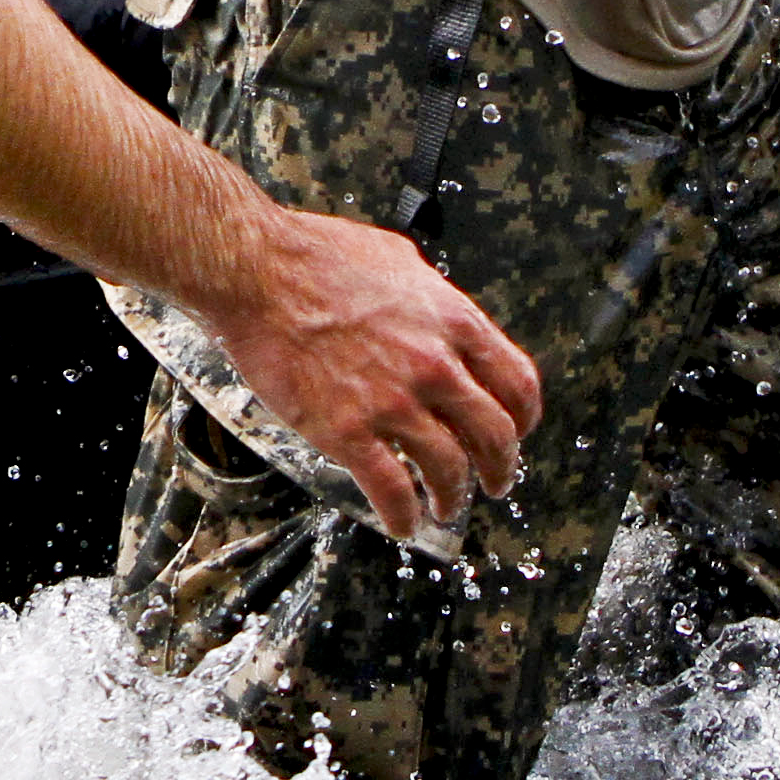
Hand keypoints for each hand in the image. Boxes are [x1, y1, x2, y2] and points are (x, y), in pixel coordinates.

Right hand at [196, 202, 545, 539]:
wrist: (256, 271)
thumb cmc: (314, 256)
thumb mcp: (397, 258)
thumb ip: (429, 294)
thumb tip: (439, 308)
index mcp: (452, 321)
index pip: (516, 382)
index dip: (523, 417)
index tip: (518, 431)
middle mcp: (434, 366)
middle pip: (494, 434)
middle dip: (501, 467)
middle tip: (495, 481)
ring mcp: (392, 402)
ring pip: (448, 468)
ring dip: (453, 496)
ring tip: (447, 507)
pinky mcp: (348, 431)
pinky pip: (390, 489)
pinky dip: (403, 515)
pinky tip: (402, 523)